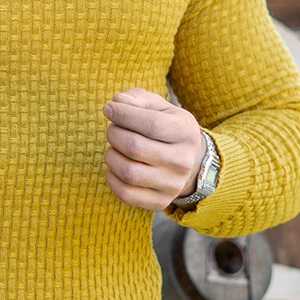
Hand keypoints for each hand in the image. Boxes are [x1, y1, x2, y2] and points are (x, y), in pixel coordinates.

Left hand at [102, 89, 205, 210]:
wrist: (190, 161)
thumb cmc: (167, 127)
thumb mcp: (159, 107)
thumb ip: (137, 99)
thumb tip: (117, 102)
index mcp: (185, 132)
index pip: (150, 124)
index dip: (123, 114)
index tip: (108, 109)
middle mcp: (183, 160)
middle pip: (135, 147)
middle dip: (114, 134)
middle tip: (112, 129)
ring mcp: (173, 184)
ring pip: (128, 172)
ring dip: (111, 156)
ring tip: (114, 148)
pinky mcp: (161, 201)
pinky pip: (125, 193)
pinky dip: (112, 178)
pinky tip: (115, 167)